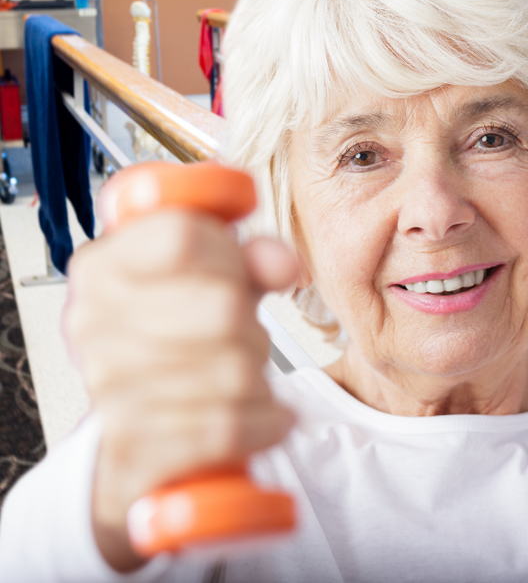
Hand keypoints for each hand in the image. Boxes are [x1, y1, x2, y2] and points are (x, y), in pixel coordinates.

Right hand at [64, 193, 296, 569]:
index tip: (237, 273)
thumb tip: (282, 263)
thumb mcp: (208, 285)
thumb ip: (250, 260)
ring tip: (247, 375)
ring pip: (234, 371)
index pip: (183, 237)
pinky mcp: (131, 444)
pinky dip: (265, 422)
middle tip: (247, 336)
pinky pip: (228, 428)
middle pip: (223, 307)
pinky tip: (269, 415)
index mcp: (103, 265)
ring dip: (259, 375)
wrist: (131, 430)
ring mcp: (106, 385)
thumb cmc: (170, 342)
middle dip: (254, 325)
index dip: (230, 255)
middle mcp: (92, 321)